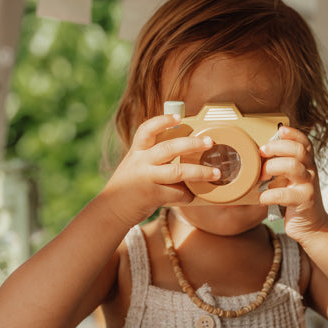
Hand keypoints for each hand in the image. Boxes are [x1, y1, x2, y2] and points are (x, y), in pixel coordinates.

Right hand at [103, 113, 220, 225]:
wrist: (111, 209)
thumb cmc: (129, 185)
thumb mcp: (136, 164)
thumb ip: (152, 156)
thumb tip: (184, 150)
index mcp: (137, 151)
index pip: (147, 129)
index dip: (162, 121)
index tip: (178, 117)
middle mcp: (140, 162)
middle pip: (169, 148)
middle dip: (192, 144)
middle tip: (209, 141)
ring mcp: (146, 178)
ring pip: (178, 171)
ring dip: (200, 171)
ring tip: (216, 173)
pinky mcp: (151, 195)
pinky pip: (177, 193)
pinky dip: (187, 195)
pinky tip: (190, 196)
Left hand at [259, 125, 327, 241]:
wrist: (312, 227)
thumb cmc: (296, 200)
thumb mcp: (291, 180)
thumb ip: (281, 167)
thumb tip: (259, 155)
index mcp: (307, 164)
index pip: (305, 142)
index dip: (293, 133)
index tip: (280, 129)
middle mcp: (310, 172)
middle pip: (297, 150)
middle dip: (276, 147)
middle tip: (261, 153)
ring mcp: (308, 186)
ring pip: (292, 166)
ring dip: (271, 167)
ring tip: (261, 176)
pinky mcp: (304, 201)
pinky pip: (283, 194)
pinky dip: (268, 195)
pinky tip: (262, 198)